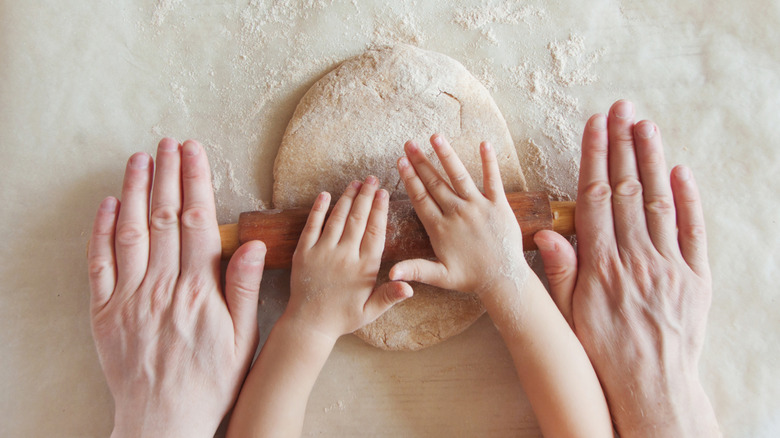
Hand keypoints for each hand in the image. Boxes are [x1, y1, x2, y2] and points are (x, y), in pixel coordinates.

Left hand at [87, 139, 266, 436]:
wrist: (164, 419)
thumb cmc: (210, 380)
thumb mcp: (243, 339)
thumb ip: (243, 288)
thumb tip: (248, 244)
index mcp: (197, 289)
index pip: (195, 221)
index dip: (194, 181)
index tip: (194, 151)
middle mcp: (161, 285)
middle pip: (162, 217)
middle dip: (166, 174)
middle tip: (169, 142)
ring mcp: (129, 297)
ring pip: (130, 231)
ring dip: (135, 191)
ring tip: (140, 158)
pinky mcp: (105, 311)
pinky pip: (99, 263)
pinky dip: (101, 231)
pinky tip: (108, 204)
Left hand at [284, 176, 412, 341]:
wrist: (309, 324)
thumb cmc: (343, 317)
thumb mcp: (371, 310)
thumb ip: (390, 296)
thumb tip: (411, 287)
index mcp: (363, 268)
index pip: (375, 231)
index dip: (380, 210)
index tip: (384, 193)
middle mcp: (344, 256)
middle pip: (357, 219)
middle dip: (366, 196)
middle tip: (372, 178)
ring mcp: (322, 253)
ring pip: (337, 218)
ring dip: (346, 198)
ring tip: (355, 183)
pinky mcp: (303, 253)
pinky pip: (311, 226)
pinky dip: (318, 209)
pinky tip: (325, 195)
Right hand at [389, 134, 529, 298]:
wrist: (503, 279)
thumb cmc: (470, 278)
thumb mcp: (439, 277)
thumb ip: (414, 270)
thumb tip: (390, 274)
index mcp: (441, 229)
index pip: (421, 198)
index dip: (410, 179)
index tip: (400, 162)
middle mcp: (458, 214)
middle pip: (435, 183)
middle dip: (421, 162)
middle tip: (409, 144)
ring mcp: (478, 207)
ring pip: (459, 177)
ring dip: (447, 155)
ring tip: (435, 137)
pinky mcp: (499, 206)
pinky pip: (493, 180)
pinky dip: (489, 162)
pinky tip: (485, 144)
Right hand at [534, 100, 719, 436]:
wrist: (649, 383)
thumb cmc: (603, 348)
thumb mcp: (568, 313)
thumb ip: (560, 270)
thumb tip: (547, 233)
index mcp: (601, 263)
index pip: (596, 197)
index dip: (595, 157)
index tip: (594, 125)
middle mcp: (635, 257)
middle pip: (628, 189)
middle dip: (623, 144)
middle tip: (621, 108)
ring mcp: (669, 264)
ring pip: (659, 201)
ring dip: (652, 159)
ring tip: (645, 125)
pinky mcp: (695, 276)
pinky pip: (693, 230)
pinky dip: (688, 198)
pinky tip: (680, 171)